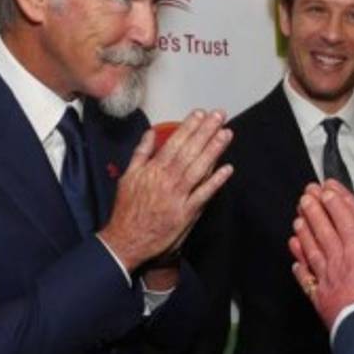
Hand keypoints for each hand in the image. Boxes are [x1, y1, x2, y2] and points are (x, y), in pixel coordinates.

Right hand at [100, 110, 232, 270]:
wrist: (127, 240)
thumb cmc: (127, 210)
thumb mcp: (128, 176)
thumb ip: (140, 153)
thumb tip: (150, 134)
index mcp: (153, 169)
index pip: (175, 143)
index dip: (189, 127)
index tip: (200, 113)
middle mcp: (167, 180)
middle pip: (190, 151)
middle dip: (206, 131)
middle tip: (220, 116)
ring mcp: (178, 196)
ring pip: (199, 168)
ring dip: (214, 150)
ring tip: (226, 134)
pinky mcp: (186, 213)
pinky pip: (204, 194)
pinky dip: (216, 181)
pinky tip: (227, 169)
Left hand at [289, 180, 353, 329]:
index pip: (347, 218)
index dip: (338, 201)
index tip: (329, 189)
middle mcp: (341, 259)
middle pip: (325, 228)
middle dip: (316, 209)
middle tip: (307, 194)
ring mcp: (328, 276)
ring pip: (312, 248)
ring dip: (305, 231)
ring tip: (299, 217)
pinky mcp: (320, 295)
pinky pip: (305, 275)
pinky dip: (299, 263)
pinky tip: (294, 253)